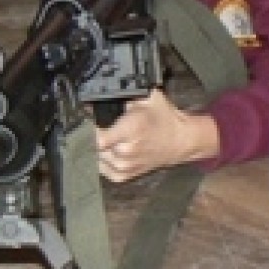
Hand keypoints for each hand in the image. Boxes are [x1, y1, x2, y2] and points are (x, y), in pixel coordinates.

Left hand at [95, 90, 218, 181]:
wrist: (179, 141)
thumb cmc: (164, 117)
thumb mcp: (148, 96)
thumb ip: (125, 93)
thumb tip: (102, 91)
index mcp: (131, 130)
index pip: (98, 139)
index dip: (90, 128)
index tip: (89, 119)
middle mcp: (126, 151)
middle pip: (94, 145)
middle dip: (94, 134)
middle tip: (100, 124)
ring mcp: (125, 167)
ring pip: (96, 157)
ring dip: (98, 148)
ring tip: (108, 136)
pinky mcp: (124, 176)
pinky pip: (103, 169)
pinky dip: (102, 160)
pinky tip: (110, 150)